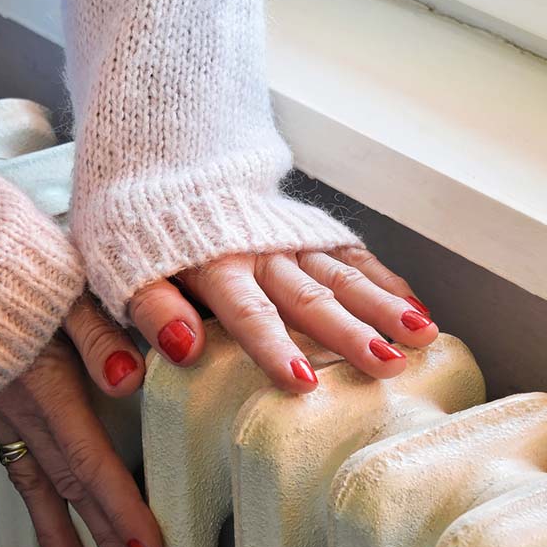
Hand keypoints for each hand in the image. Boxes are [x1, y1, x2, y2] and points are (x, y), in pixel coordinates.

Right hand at [0, 295, 160, 546]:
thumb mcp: (62, 286)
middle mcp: (23, 407)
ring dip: (66, 533)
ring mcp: (3, 409)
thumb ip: (98, 333)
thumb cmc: (2, 264)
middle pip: (71, 486)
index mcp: (48, 383)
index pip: (92, 462)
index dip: (122, 511)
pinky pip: (14, 464)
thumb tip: (131, 376)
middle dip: (105, 536)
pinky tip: (44, 516)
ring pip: (39, 484)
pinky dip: (34, 501)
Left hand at [128, 246, 436, 391]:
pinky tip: (416, 305)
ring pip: (341, 274)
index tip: (304, 384)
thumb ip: (152, 311)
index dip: (273, 348)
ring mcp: (290, 240)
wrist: (169, 162)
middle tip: (389, 365)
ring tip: (422, 335)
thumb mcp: (124, 271)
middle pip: (309, 297)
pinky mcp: (309, 231)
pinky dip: (384, 278)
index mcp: (214, 266)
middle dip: (350, 333)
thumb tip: (182, 350)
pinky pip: (351, 254)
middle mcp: (261, 253)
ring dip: (382, 305)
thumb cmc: (144, 232)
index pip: (247, 313)